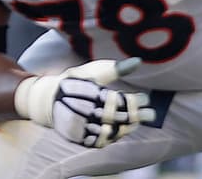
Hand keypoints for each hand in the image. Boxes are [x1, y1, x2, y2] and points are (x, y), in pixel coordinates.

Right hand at [14, 57, 155, 148]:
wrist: (49, 99)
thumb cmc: (78, 81)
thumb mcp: (95, 71)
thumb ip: (117, 69)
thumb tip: (139, 61)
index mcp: (92, 95)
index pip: (120, 101)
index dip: (136, 101)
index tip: (146, 98)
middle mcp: (87, 112)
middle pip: (118, 118)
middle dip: (137, 116)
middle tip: (152, 113)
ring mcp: (83, 127)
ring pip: (111, 132)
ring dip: (128, 128)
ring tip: (138, 122)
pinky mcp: (79, 137)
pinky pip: (100, 142)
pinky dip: (114, 137)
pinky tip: (124, 131)